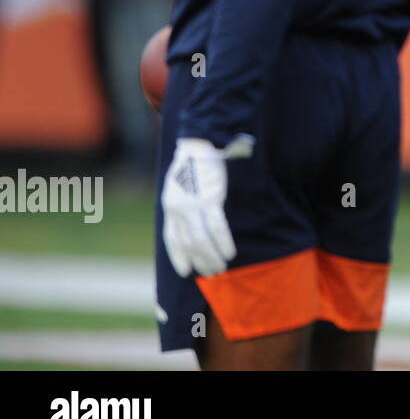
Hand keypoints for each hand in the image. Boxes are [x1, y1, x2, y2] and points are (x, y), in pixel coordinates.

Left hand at [161, 137, 236, 276]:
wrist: (199, 145)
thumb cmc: (192, 164)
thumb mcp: (178, 186)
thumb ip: (182, 205)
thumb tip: (190, 222)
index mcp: (170, 207)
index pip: (172, 239)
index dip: (179, 256)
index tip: (186, 271)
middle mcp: (178, 210)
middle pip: (188, 244)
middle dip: (200, 261)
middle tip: (211, 273)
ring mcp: (193, 206)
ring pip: (201, 240)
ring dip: (212, 256)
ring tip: (222, 266)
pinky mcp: (210, 200)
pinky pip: (217, 227)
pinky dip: (223, 242)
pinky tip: (230, 252)